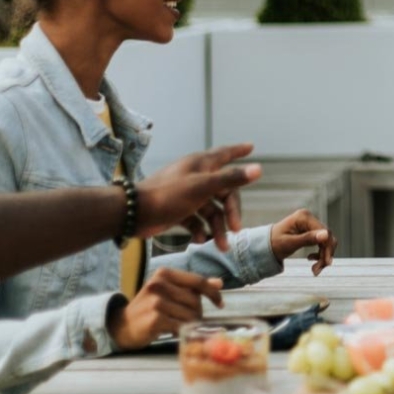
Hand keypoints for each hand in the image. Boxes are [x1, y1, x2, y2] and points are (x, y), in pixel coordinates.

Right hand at [107, 268, 222, 349]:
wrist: (123, 326)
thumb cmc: (150, 308)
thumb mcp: (170, 291)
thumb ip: (193, 287)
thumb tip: (219, 283)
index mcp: (164, 273)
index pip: (198, 281)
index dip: (212, 293)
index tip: (220, 304)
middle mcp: (159, 284)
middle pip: (195, 300)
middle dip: (197, 313)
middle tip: (189, 320)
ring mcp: (156, 301)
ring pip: (190, 315)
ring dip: (190, 324)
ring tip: (178, 325)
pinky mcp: (155, 319)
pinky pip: (181, 326)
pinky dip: (182, 331)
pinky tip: (173, 331)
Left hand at [136, 144, 261, 251]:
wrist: (134, 214)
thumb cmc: (169, 196)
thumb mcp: (203, 187)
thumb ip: (231, 178)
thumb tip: (259, 169)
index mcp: (202, 165)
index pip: (225, 154)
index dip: (238, 150)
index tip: (251, 147)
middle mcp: (196, 177)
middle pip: (224, 191)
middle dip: (231, 211)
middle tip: (236, 229)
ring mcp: (187, 194)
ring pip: (211, 209)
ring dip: (218, 227)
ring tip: (221, 246)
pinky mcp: (178, 210)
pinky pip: (197, 219)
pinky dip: (201, 230)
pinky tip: (200, 241)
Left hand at [270, 209, 336, 273]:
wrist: (265, 245)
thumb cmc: (274, 243)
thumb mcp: (290, 243)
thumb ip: (308, 238)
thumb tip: (326, 234)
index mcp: (304, 217)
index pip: (324, 232)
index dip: (328, 248)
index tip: (326, 263)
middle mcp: (309, 218)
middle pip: (327, 237)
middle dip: (325, 254)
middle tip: (318, 270)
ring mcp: (310, 223)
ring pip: (326, 241)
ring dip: (323, 256)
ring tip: (315, 269)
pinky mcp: (310, 230)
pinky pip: (321, 242)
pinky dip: (320, 253)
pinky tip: (312, 259)